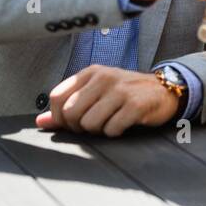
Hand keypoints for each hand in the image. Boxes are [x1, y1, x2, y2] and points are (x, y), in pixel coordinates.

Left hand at [36, 65, 180, 136]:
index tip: (73, 122)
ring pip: (89, 124)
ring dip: (98, 131)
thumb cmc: (126, 94)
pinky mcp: (135, 105)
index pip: (57, 97)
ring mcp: (120, 90)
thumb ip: (68, 106)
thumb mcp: (96, 93)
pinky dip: (115, 132)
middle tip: (94, 125)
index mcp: (90, 72)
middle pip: (71, 113)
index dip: (60, 116)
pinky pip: (111, 129)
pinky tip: (123, 124)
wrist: (165, 91)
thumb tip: (40, 123)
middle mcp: (104, 77)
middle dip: (79, 127)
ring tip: (110, 123)